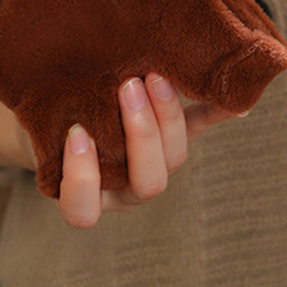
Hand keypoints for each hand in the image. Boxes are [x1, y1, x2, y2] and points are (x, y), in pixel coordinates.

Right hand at [58, 74, 232, 228]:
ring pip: (175, 157)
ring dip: (168, 117)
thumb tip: (71, 127)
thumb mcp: (49, 125)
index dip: (83, 179)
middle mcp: (128, 187)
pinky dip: (220, 111)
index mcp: (91, 195)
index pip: (85, 209)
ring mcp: (159, 162)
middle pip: (147, 182)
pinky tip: (236, 100)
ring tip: (154, 77)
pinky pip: (203, 125)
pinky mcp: (181, 134)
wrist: (72, 104)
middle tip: (127, 86)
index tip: (78, 134)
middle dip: (140, 133)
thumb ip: (59, 127)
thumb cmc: (54, 121)